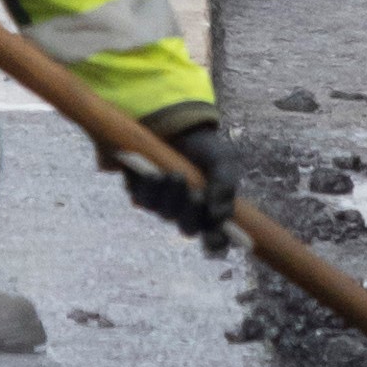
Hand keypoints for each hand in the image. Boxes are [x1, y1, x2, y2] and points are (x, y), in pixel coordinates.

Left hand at [122, 96, 241, 240]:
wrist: (177, 125)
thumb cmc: (205, 148)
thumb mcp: (223, 161)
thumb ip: (226, 184)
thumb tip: (219, 215)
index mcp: (210, 211)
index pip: (216, 239)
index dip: (215, 241)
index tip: (214, 234)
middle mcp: (186, 213)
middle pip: (188, 228)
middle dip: (191, 213)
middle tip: (196, 195)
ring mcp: (163, 205)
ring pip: (165, 214)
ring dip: (170, 197)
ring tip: (174, 175)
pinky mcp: (141, 193)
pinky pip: (142, 200)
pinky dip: (149, 188)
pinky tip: (153, 173)